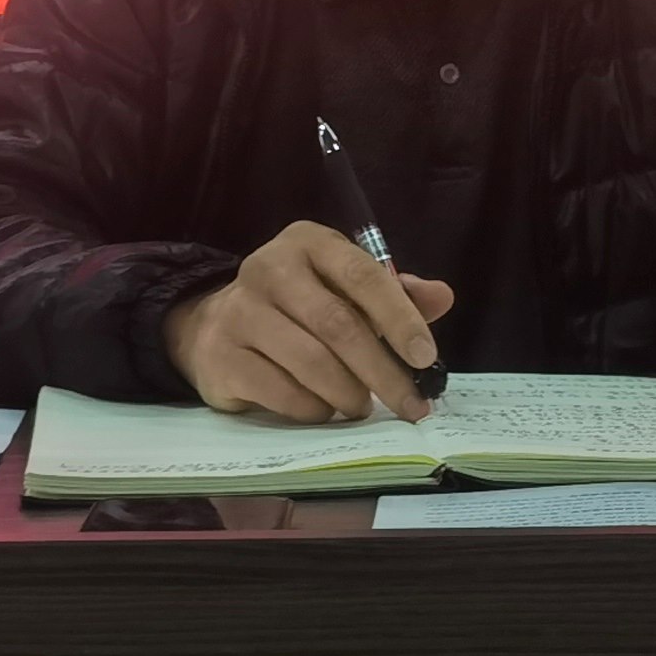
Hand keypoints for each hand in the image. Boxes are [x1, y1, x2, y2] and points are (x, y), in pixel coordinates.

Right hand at [165, 225, 455, 421]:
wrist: (214, 324)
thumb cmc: (297, 306)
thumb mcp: (344, 287)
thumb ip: (394, 293)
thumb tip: (442, 297)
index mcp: (309, 243)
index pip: (363, 276)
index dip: (400, 318)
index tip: (426, 357)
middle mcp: (269, 268)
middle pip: (338, 325)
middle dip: (382, 371)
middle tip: (410, 403)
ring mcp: (239, 311)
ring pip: (310, 362)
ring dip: (348, 394)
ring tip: (363, 406)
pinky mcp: (220, 355)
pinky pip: (280, 391)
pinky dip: (313, 409)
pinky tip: (324, 411)